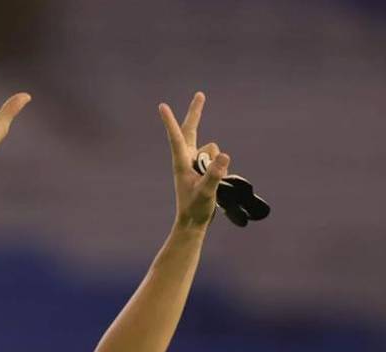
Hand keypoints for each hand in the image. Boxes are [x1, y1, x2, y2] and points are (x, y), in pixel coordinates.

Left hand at [159, 92, 228, 229]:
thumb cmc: (195, 209)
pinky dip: (220, 168)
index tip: (161, 106)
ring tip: (209, 183)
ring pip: (211, 150)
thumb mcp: (207, 192)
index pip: (175, 137)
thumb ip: (215, 174)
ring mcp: (195, 163)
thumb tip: (223, 155)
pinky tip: (215, 183)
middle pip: (191, 130)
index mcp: (181, 163)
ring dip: (215, 162)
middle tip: (200, 94)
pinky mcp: (203, 168)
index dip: (170, 121)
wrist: (193, 222)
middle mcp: (186, 159)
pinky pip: (217, 159)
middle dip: (196, 113)